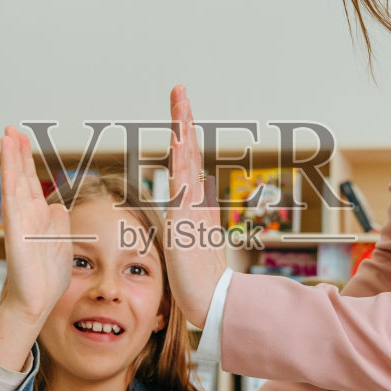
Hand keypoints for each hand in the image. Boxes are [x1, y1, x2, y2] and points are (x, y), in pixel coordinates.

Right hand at [0, 127, 71, 368]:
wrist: (38, 301)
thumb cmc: (48, 278)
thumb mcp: (60, 242)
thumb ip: (58, 222)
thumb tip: (57, 206)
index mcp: (38, 217)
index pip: (30, 182)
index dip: (27, 160)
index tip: (23, 139)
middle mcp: (26, 215)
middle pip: (21, 177)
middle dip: (17, 153)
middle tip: (11, 129)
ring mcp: (19, 222)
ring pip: (15, 183)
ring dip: (11, 158)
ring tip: (7, 135)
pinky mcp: (16, 230)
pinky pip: (12, 198)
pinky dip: (10, 176)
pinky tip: (8, 159)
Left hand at [165, 85, 226, 326]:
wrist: (210, 300)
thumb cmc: (198, 278)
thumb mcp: (189, 244)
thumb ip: (189, 224)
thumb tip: (187, 210)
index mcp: (195, 203)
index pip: (187, 162)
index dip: (184, 135)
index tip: (180, 111)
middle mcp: (196, 199)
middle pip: (190, 151)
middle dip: (184, 119)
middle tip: (180, 91)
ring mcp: (193, 207)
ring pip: (187, 159)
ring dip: (183, 128)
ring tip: (180, 100)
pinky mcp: (187, 219)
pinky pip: (183, 181)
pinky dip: (183, 158)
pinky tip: (180, 138)